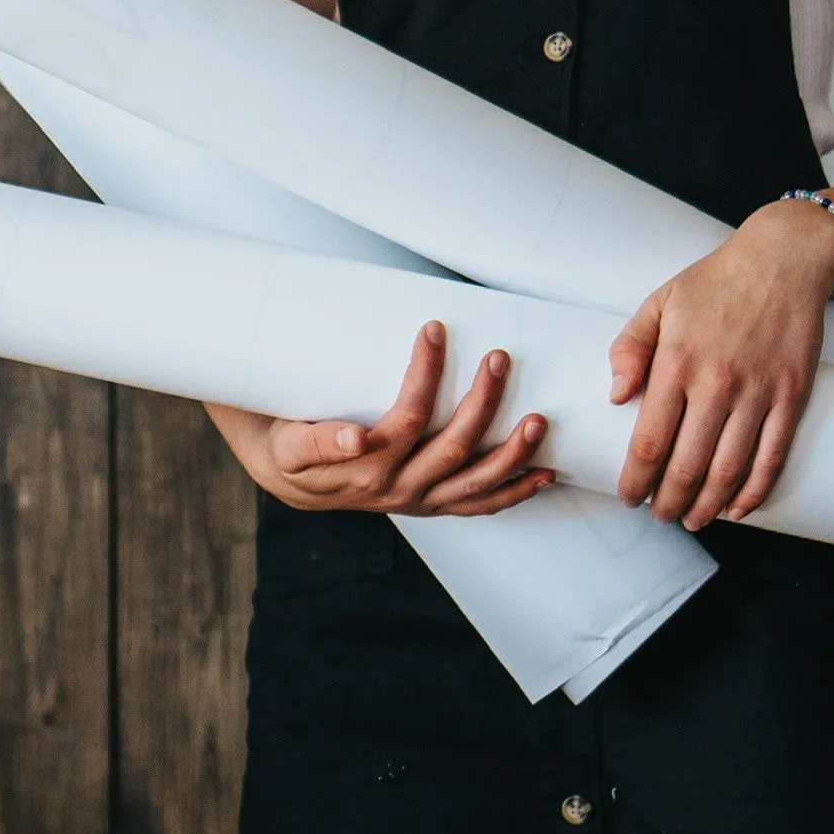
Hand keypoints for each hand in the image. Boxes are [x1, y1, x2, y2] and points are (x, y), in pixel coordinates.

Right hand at [217, 321, 552, 516]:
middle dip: (483, 402)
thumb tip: (357, 438)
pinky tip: (544, 472)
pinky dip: (514, 491)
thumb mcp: (289, 444)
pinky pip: (480, 504)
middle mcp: (397, 489)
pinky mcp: (433, 504)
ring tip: (539, 420)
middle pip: (452, 446)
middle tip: (498, 358)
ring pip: (476, 481)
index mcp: (365, 469)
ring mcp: (420, 500)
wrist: (291, 480)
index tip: (434, 329)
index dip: (425, 373)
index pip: (407, 418)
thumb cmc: (291, 447)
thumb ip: (318, 442)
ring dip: (513, 453)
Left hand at [608, 198, 833, 528]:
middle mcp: (716, 383)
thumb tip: (616, 397)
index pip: (649, 441)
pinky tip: (738, 507)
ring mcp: (758, 392)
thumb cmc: (714, 282)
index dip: (637, 479)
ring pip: (728, 470)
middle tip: (659, 516)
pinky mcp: (792, 396)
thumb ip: (629, 348)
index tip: (629, 497)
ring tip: (692, 520)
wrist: (783, 260)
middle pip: (687, 466)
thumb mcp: (658, 302)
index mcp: (677, 362)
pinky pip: (772, 457)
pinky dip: (754, 491)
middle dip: (668, 502)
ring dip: (707, 506)